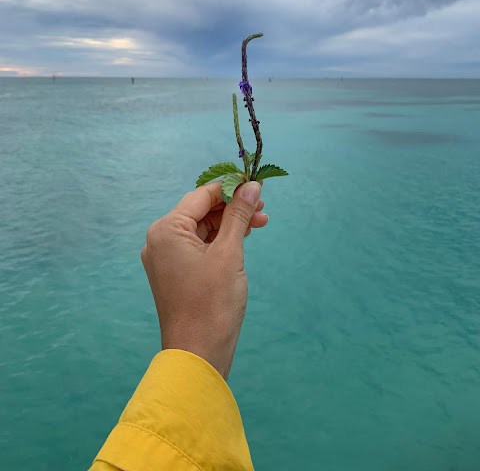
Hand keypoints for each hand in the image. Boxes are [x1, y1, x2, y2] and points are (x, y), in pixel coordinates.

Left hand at [141, 180, 266, 379]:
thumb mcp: (229, 253)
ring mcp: (166, 258)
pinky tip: (242, 238)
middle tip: (263, 206)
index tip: (257, 184)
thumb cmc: (212, 303)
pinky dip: (220, 240)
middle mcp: (160, 240)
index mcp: (166, 230)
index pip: (201, 195)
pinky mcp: (175, 272)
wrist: (198, 354)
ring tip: (260, 222)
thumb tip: (251, 185)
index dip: (231, 187)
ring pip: (202, 228)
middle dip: (232, 206)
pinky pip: (199, 246)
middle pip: (200, 210)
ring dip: (230, 223)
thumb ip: (239, 215)